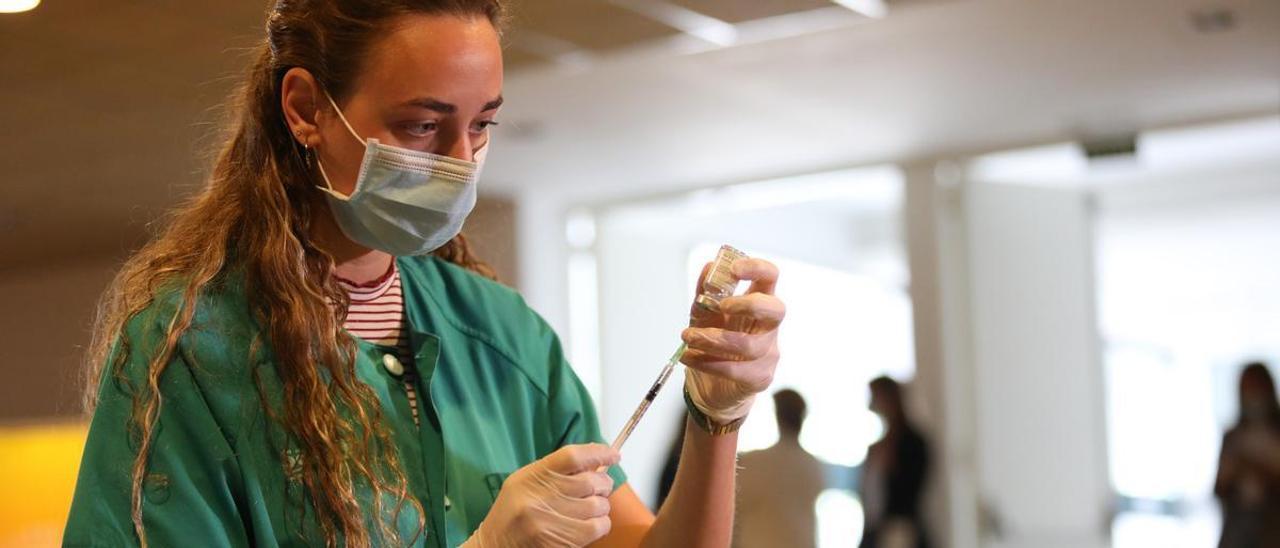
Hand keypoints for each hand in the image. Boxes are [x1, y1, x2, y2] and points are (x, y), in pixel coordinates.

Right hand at [464, 444, 618, 547]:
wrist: (493, 546)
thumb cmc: (511, 515)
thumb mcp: (524, 484)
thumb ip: (554, 472)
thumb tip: (595, 463)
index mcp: (531, 476)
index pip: (572, 456)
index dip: (598, 452)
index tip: (613, 455)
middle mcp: (539, 496)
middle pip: (590, 481)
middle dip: (603, 484)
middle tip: (601, 488)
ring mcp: (548, 520)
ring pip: (598, 505)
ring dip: (602, 506)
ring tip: (591, 508)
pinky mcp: (558, 541)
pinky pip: (597, 527)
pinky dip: (601, 524)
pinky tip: (591, 524)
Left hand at [681, 257, 784, 422]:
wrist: (708, 384)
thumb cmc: (712, 342)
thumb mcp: (704, 314)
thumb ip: (706, 292)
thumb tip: (709, 267)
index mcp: (758, 302)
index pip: (770, 277)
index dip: (757, 269)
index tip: (734, 269)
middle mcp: (769, 326)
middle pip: (775, 309)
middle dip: (749, 304)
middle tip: (722, 306)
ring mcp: (768, 353)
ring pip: (748, 345)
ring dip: (712, 338)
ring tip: (688, 336)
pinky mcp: (759, 377)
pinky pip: (736, 370)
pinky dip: (707, 363)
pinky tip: (690, 357)